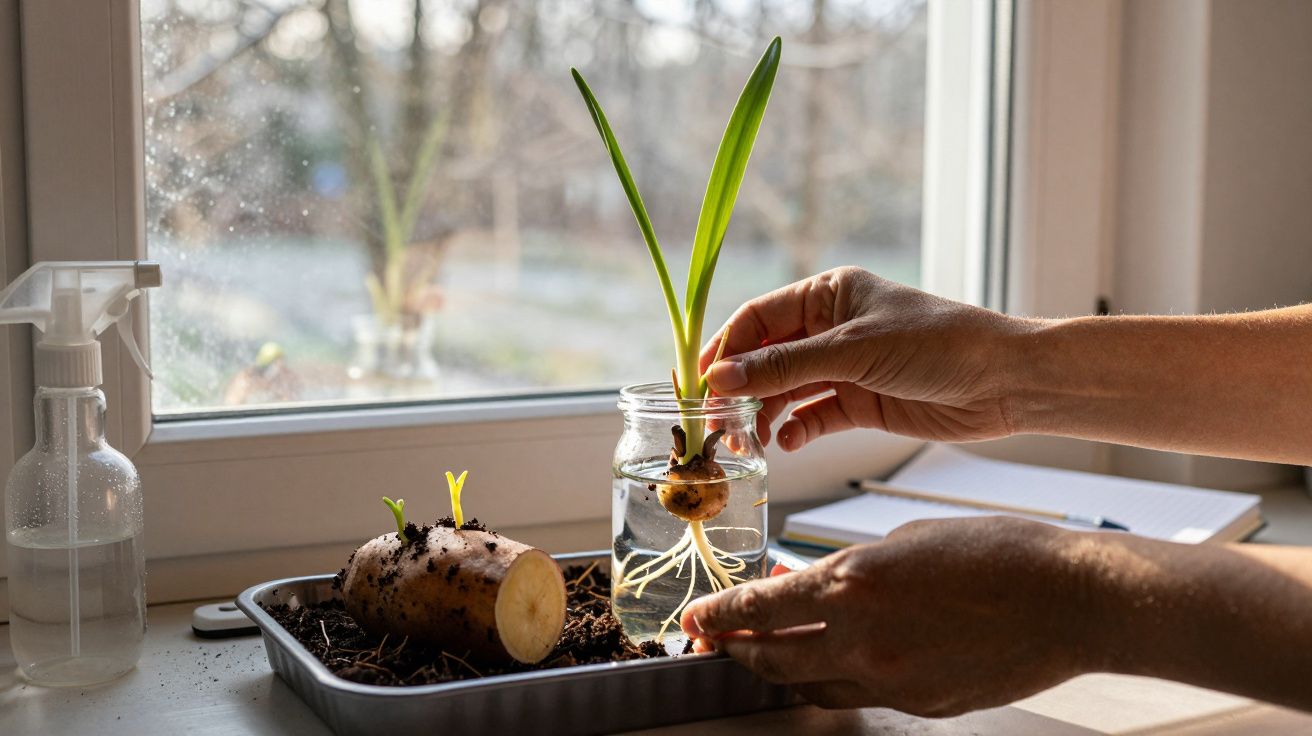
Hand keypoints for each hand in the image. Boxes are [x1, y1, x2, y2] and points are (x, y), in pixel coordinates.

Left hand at [680, 517, 1094, 715]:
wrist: (1070, 600)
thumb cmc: (997, 553)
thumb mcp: (905, 541)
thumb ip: (849, 571)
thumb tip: (808, 585)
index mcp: (854, 586)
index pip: (760, 610)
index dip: (719, 616)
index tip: (695, 619)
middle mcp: (864, 642)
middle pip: (774, 659)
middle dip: (738, 650)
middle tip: (717, 642)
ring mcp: (894, 682)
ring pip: (813, 687)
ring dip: (783, 670)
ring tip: (769, 653)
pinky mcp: (924, 705)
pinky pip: (863, 696)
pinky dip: (840, 679)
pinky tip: (841, 660)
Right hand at [700, 267, 1028, 448]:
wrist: (1005, 382)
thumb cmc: (939, 344)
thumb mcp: (855, 351)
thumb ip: (785, 367)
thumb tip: (721, 378)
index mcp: (827, 294)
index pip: (757, 319)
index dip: (725, 350)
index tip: (698, 383)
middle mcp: (830, 328)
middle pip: (765, 358)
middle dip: (739, 389)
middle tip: (717, 423)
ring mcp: (844, 367)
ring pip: (784, 391)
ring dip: (763, 415)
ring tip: (747, 442)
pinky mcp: (860, 403)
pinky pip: (812, 416)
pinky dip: (795, 430)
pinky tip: (785, 445)